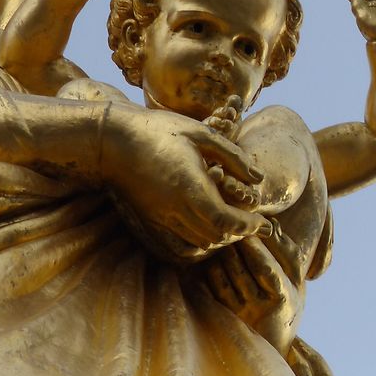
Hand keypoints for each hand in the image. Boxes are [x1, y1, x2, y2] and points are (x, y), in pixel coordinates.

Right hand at [101, 104, 271, 260]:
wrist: (111, 142)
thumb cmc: (157, 130)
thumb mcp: (200, 133)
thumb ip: (232, 156)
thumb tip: (258, 177)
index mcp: (190, 187)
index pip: (228, 221)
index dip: (250, 225)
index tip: (265, 221)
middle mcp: (175, 209)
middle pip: (216, 237)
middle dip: (240, 233)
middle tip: (254, 223)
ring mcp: (161, 218)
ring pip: (199, 243)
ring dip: (221, 238)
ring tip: (234, 224)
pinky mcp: (151, 221)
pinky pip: (179, 245)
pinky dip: (199, 243)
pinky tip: (207, 229)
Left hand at [204, 236, 300, 354]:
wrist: (273, 345)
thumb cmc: (287, 303)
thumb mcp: (296, 283)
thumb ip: (289, 255)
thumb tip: (273, 225)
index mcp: (285, 296)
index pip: (268, 269)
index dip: (257, 248)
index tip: (249, 227)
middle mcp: (263, 307)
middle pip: (244, 272)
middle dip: (237, 247)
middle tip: (230, 224)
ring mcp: (242, 313)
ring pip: (227, 278)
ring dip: (222, 254)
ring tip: (220, 235)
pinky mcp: (225, 315)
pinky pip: (215, 288)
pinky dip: (212, 268)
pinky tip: (212, 255)